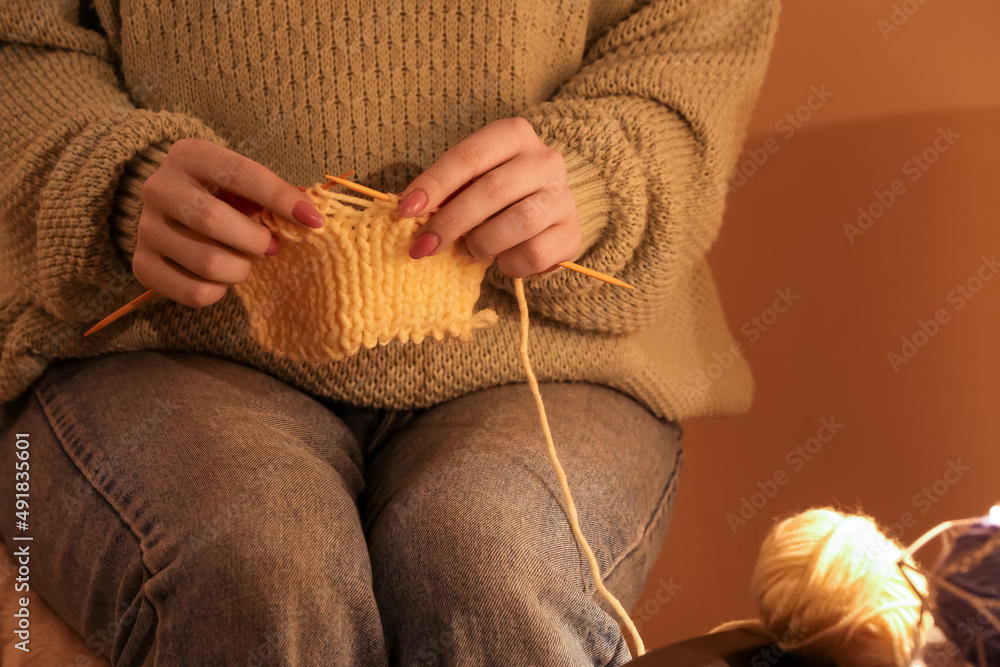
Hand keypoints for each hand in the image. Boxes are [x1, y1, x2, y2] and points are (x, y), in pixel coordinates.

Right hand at [133, 138, 325, 307]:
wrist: (165, 209)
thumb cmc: (217, 193)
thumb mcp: (239, 182)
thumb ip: (270, 195)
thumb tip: (311, 217)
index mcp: (189, 156)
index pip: (240, 174)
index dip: (280, 199)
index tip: (313, 221)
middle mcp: (159, 188)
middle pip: (213, 220)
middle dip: (254, 240)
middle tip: (268, 246)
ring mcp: (145, 228)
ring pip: (206, 262)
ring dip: (239, 269)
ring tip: (243, 263)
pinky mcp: (141, 264)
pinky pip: (194, 292)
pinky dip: (219, 292)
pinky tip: (219, 279)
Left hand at [397, 117, 581, 277]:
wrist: (546, 210)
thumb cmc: (497, 193)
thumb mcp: (471, 180)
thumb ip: (446, 190)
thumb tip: (408, 210)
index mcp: (515, 134)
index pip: (468, 157)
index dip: (434, 184)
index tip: (405, 210)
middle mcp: (545, 160)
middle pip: (491, 190)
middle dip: (450, 222)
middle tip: (424, 246)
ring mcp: (563, 197)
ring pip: (517, 223)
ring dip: (481, 243)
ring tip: (468, 249)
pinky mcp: (572, 233)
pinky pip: (535, 254)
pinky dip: (509, 263)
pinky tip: (502, 259)